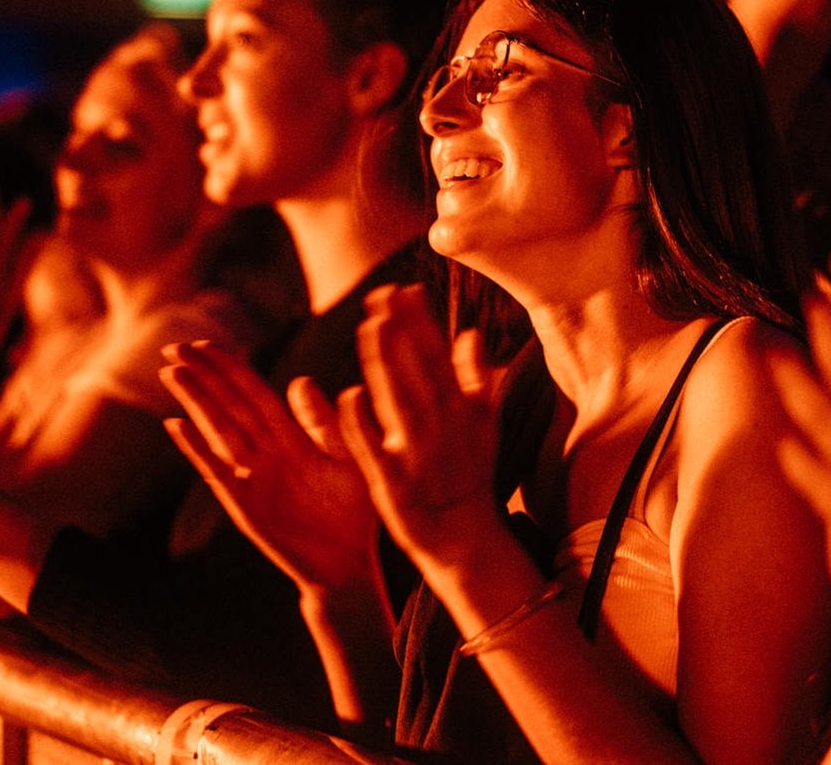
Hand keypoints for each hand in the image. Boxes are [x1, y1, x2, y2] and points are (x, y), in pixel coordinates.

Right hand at [160, 339, 380, 592]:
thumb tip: (300, 380)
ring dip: (196, 402)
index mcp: (293, 440)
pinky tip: (175, 425)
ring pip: (219, 431)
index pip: (256, 395)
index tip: (208, 343)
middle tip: (174, 346)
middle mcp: (268, 454)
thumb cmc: (354, 515)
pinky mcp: (244, 505)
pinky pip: (217, 472)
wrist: (347, 568)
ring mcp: (253, 478)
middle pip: (230, 406)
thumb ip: (326, 423)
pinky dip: (196, 449)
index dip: (232, 369)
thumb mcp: (350, 461)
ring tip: (172, 373)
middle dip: (204, 377)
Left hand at [338, 284, 502, 567]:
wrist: (465, 540)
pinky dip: (364, 425)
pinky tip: (348, 394)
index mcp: (459, 410)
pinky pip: (376, 452)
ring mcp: (418, 456)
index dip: (421, 322)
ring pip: (400, 403)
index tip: (403, 289)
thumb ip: (475, 379)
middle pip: (419, 373)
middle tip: (380, 297)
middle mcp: (442, 428)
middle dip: (401, 333)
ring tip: (370, 328)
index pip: (437, 357)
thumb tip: (470, 335)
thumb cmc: (469, 475)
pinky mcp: (394, 486)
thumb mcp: (482, 425)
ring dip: (387, 365)